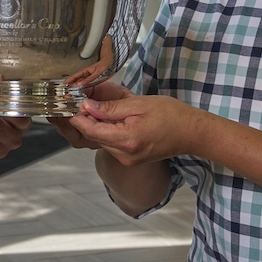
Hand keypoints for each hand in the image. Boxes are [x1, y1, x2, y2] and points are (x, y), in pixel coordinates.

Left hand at [61, 92, 207, 166]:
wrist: (191, 133)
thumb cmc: (171, 115)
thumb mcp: (138, 104)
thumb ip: (110, 108)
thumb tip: (86, 107)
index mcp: (126, 140)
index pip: (90, 130)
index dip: (77, 117)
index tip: (69, 104)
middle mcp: (124, 155)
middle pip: (94, 137)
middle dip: (84, 120)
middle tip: (77, 102)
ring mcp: (127, 160)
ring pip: (101, 141)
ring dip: (95, 125)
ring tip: (92, 107)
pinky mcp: (131, 160)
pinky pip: (111, 144)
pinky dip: (107, 131)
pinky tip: (108, 118)